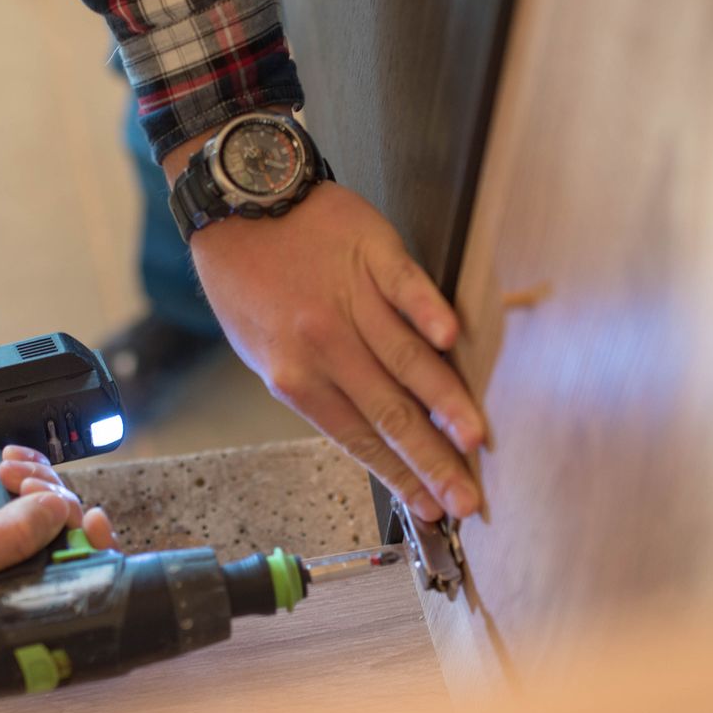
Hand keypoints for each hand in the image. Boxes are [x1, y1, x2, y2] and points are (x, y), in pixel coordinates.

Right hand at [0, 447, 113, 618]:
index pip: (71, 593)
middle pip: (70, 544)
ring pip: (52, 510)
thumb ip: (5, 540)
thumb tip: (59, 511)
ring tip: (8, 471)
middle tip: (34, 487)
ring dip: (41, 481)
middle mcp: (7, 583)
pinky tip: (8, 459)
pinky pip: (31, 489)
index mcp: (4, 611)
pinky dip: (27, 468)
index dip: (93, 557)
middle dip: (60, 507)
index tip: (92, 521)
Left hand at [183, 179, 486, 521]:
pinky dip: (425, 311)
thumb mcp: (262, 351)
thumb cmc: (248, 279)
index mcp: (296, 376)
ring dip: (443, 400)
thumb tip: (361, 430)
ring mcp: (350, 299)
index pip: (358, 439)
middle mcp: (325, 345)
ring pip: (403, 358)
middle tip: (466, 498)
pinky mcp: (371, 253)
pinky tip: (449, 338)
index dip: (398, 477)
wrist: (237, 203)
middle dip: (431, 461)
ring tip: (475, 437)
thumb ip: (311, 389)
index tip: (430, 508)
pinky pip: (403, 287)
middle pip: (388, 411)